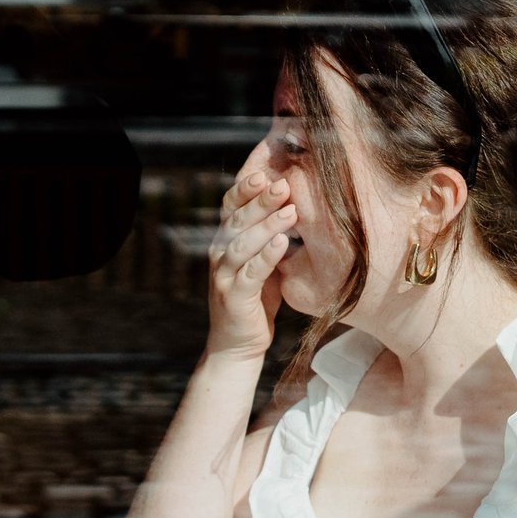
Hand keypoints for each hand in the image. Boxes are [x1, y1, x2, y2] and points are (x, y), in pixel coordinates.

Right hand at [206, 169, 293, 362]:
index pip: (230, 206)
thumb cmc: (256, 300)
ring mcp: (223, 276)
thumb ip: (271, 236)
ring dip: (266, 225)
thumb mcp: (263, 262)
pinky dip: (265, 257)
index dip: (246, 188)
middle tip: (285, 184)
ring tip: (291, 211)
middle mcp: (219, 254)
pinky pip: (249, 274)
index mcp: (225, 241)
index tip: (268, 172)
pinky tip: (282, 244)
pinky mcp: (233, 298)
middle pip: (237, 220)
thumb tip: (297, 202)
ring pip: (242, 244)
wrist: (238, 345)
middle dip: (261, 201)